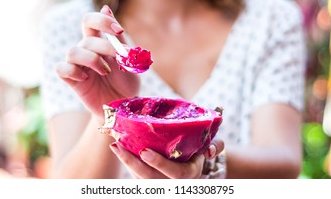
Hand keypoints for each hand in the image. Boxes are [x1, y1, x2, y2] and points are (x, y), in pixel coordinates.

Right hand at [55, 5, 139, 119]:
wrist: (124, 106)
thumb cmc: (126, 80)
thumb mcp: (127, 58)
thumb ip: (116, 36)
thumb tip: (105, 7)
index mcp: (99, 42)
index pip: (90, 20)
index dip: (101, 21)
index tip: (119, 32)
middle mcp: (85, 50)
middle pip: (87, 38)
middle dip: (107, 47)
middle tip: (122, 59)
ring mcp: (77, 65)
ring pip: (73, 51)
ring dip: (93, 60)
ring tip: (106, 71)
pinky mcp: (72, 80)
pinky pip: (62, 69)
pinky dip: (74, 71)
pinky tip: (86, 78)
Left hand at [109, 138, 224, 178]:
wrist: (194, 164)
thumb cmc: (200, 152)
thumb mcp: (210, 147)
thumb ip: (216, 146)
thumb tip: (211, 150)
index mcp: (189, 175)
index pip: (175, 174)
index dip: (159, 164)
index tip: (144, 151)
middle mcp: (173, 184)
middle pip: (150, 179)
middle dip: (132, 163)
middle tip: (118, 146)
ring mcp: (160, 185)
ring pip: (140, 179)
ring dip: (126, 162)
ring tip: (114, 145)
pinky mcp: (149, 183)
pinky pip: (136, 176)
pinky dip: (127, 163)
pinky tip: (119, 148)